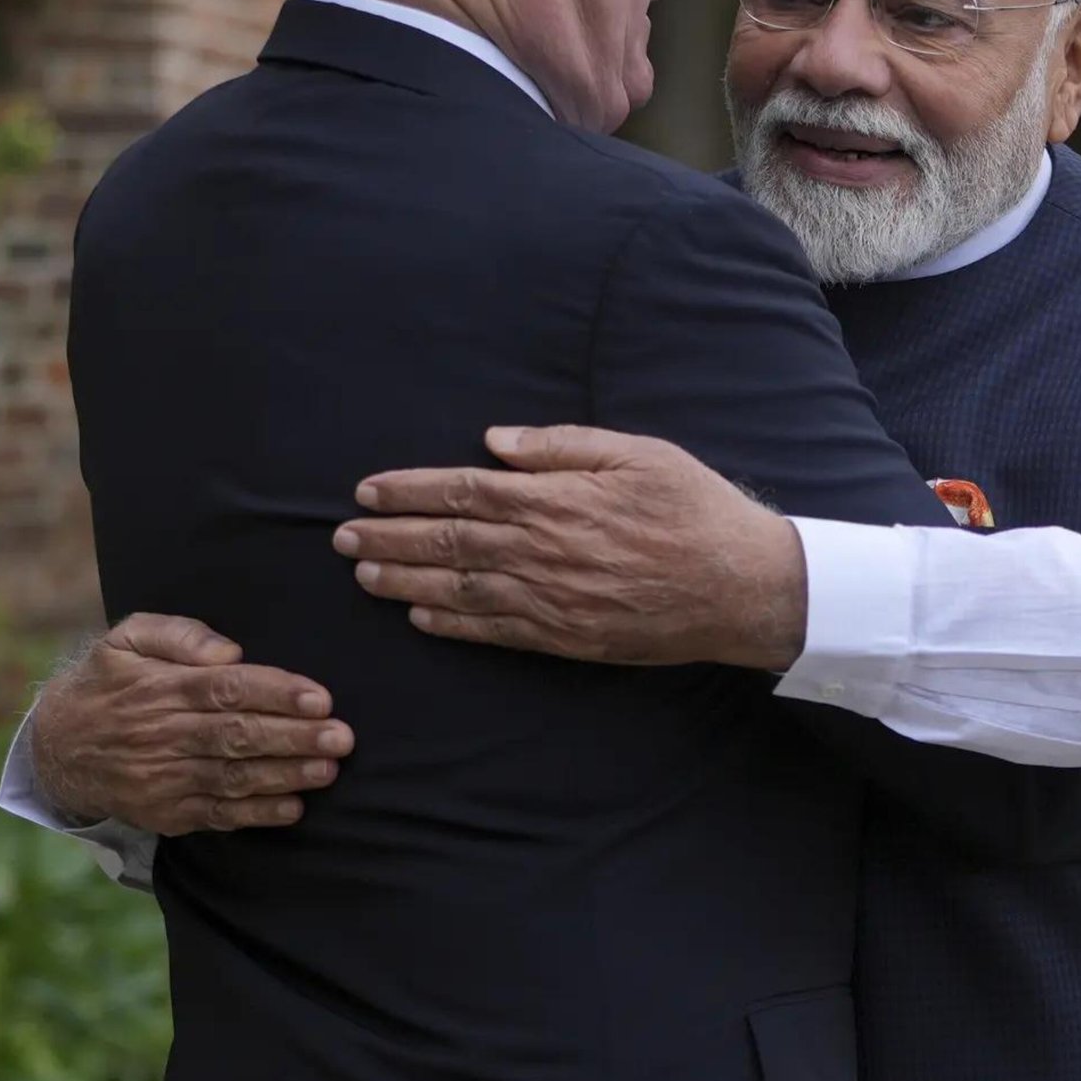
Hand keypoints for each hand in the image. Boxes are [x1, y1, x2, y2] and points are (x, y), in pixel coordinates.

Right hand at [29, 614, 354, 834]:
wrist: (56, 747)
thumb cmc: (110, 681)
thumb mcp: (130, 638)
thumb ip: (180, 634)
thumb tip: (228, 651)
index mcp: (161, 689)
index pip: (226, 690)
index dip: (276, 694)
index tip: (320, 698)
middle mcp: (163, 736)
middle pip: (236, 736)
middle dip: (293, 738)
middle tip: (341, 737)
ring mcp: (164, 779)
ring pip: (232, 778)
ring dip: (284, 776)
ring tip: (328, 770)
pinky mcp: (165, 812)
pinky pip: (216, 815)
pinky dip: (256, 814)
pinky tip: (293, 806)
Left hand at [333, 426, 807, 669]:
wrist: (739, 585)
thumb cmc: (692, 507)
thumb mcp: (636, 452)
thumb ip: (562, 445)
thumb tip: (495, 443)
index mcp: (554, 498)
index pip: (461, 490)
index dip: (408, 491)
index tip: (367, 491)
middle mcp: (541, 550)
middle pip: (446, 541)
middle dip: (387, 538)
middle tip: (341, 538)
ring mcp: (550, 599)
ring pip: (458, 589)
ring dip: (404, 582)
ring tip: (363, 576)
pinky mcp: (566, 637)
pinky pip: (494, 631)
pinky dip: (451, 625)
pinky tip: (419, 619)